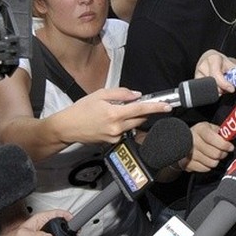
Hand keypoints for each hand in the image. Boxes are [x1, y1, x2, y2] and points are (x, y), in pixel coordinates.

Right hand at [51, 87, 168, 146]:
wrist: (67, 127)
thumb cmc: (81, 109)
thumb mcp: (99, 94)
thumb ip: (120, 93)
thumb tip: (137, 95)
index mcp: (114, 113)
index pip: (141, 109)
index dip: (156, 107)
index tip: (168, 106)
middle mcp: (117, 127)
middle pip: (140, 119)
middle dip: (143, 111)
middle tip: (137, 103)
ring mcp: (115, 137)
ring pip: (133, 125)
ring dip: (132, 117)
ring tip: (116, 111)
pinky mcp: (112, 142)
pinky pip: (125, 131)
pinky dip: (123, 124)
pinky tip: (110, 120)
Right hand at [184, 121, 231, 172]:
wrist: (183, 140)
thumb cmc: (201, 134)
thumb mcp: (210, 127)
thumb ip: (220, 132)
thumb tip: (230, 138)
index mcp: (200, 129)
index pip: (213, 139)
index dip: (224, 145)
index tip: (230, 147)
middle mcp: (193, 141)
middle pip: (215, 154)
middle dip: (223, 154)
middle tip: (223, 152)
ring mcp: (188, 153)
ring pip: (211, 163)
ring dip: (216, 160)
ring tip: (214, 156)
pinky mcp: (187, 164)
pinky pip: (205, 169)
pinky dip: (208, 166)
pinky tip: (207, 160)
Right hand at [193, 49, 235, 94]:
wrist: (210, 58)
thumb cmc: (221, 61)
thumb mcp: (230, 62)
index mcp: (212, 58)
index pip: (216, 74)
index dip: (224, 84)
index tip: (231, 88)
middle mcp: (203, 65)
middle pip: (212, 83)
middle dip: (222, 88)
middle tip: (228, 87)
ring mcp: (198, 73)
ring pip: (208, 88)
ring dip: (218, 90)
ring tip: (222, 85)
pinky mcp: (196, 80)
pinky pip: (204, 91)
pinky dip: (213, 91)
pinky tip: (216, 87)